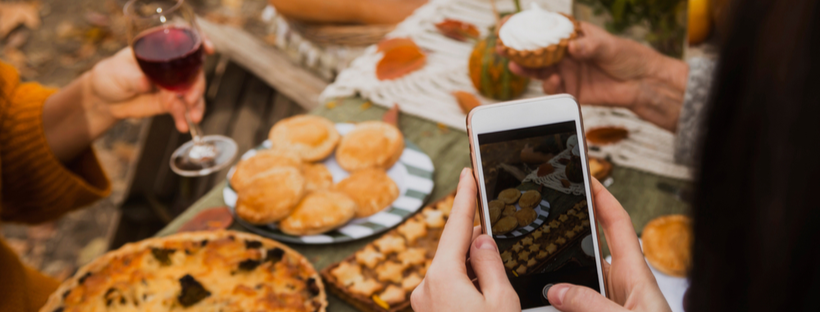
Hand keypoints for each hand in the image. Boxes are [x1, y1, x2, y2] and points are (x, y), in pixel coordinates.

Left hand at [85, 38, 214, 131]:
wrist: (105, 100)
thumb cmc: (110, 76)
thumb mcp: (118, 74)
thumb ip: (133, 78)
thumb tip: (146, 84)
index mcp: (159, 48)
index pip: (182, 39)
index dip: (198, 40)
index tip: (208, 49)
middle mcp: (171, 65)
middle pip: (194, 69)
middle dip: (197, 84)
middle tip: (191, 98)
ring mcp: (173, 84)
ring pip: (192, 91)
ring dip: (196, 104)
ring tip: (193, 116)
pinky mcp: (171, 102)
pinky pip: (182, 109)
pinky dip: (184, 117)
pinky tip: (183, 125)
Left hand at [410, 168, 520, 311]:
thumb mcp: (501, 301)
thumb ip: (491, 264)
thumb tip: (481, 240)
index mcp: (443, 278)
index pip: (456, 226)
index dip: (464, 196)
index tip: (467, 174)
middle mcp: (426, 287)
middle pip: (455, 251)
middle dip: (477, 242)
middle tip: (499, 238)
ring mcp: (424, 302)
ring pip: (453, 271)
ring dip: (474, 270)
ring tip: (495, 287)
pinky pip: (448, 289)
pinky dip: (466, 284)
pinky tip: (483, 297)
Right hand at [501, 22, 687, 131]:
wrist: (642, 84)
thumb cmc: (628, 57)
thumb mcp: (610, 46)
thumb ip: (590, 46)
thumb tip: (572, 47)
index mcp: (572, 36)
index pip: (545, 28)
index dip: (525, 25)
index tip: (507, 24)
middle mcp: (565, 53)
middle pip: (535, 51)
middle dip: (516, 48)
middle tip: (501, 47)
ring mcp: (566, 72)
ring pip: (539, 70)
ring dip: (525, 68)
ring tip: (516, 64)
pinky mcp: (570, 90)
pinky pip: (553, 89)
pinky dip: (549, 85)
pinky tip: (553, 80)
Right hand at [546, 178, 670, 311]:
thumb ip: (592, 305)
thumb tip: (557, 290)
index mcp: (635, 273)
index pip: (617, 224)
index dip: (603, 198)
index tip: (586, 178)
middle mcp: (621, 284)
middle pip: (591, 247)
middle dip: (572, 230)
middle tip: (550, 211)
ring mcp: (609, 300)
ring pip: (578, 278)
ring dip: (560, 275)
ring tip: (539, 270)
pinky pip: (574, 301)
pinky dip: (560, 299)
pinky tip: (546, 302)